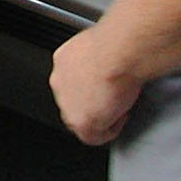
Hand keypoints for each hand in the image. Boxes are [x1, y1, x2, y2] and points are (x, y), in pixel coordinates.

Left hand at [49, 26, 140, 145]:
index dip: (90, 87)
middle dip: (92, 103)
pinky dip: (109, 130)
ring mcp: (68, 104)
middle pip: (74, 102)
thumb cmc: (115, 43)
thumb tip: (110, 59)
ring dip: (100, 117)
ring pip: (81, 119)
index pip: (72, 82)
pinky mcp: (82, 123)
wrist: (117, 53)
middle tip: (113, 100)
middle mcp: (60, 83)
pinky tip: (120, 118)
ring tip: (118, 108)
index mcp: (62, 61)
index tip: (105, 86)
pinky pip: (94, 136)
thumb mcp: (100, 44)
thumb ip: (97, 57)